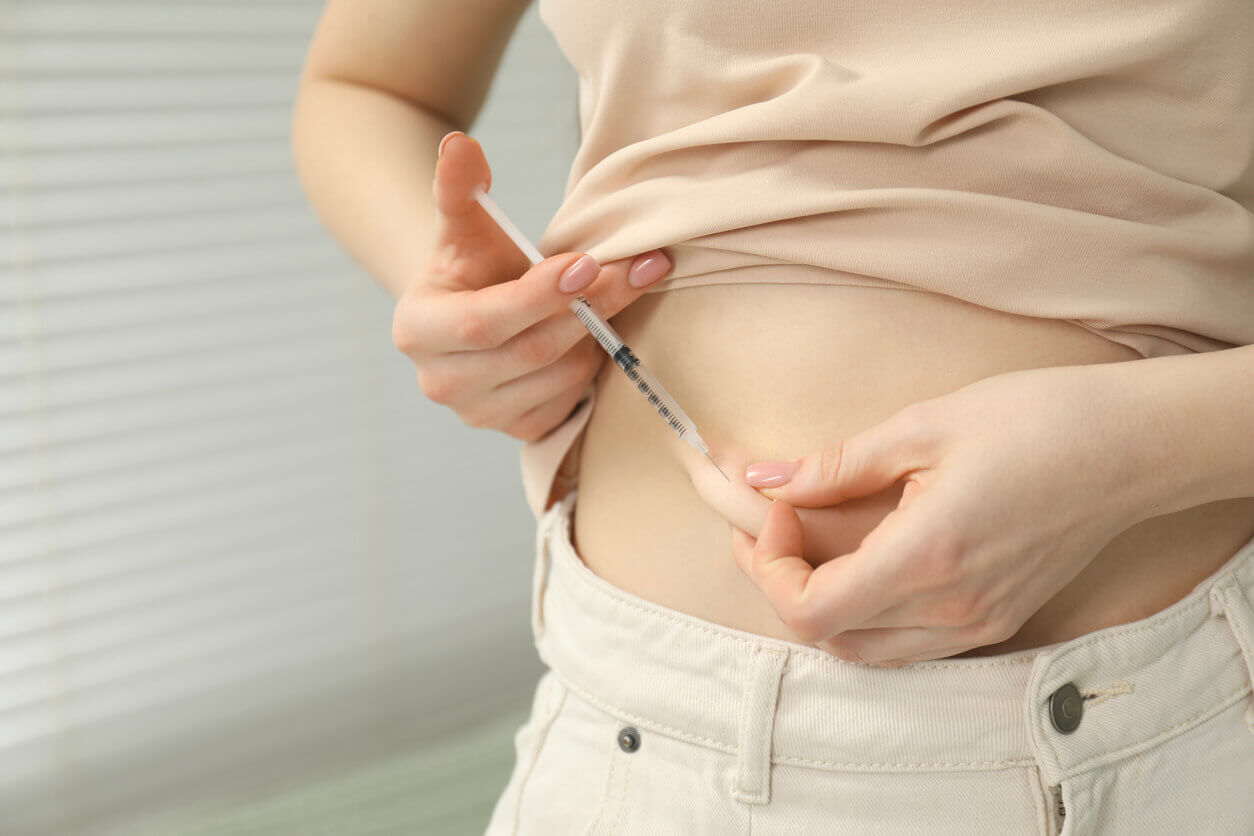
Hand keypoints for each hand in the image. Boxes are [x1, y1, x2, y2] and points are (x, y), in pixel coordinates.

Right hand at [391, 131, 672, 440]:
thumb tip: (458, 144)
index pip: (484, 321)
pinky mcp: (517, 431)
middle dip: (591, 308)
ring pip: (560, 378)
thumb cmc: (474, 266)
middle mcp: (442, 383)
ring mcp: (479, 415)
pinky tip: (591, 337)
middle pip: (532, 350)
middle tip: (640, 268)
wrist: (474, 316)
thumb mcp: (466, 227)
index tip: (587, 263)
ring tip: (605, 298)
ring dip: (595, 338)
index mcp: (419, 330)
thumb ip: (461, 188)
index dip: (539, 295)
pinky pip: (570, 402)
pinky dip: (590, 369)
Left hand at [717, 364, 1153, 664]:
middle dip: (781, 584)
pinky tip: (861, 565)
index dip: (770, 569)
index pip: (811, 610)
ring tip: (807, 546)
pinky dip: (865, 617)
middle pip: (828, 636)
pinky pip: (905, 645)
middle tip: (775, 526)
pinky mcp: (995, 623)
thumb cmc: (1033, 421)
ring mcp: (978, 625)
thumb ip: (835, 465)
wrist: (1129, 448)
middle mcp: (952, 609)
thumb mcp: (923, 426)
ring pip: (864, 650)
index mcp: (928, 557)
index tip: (779, 512)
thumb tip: (764, 480)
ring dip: (821, 607)